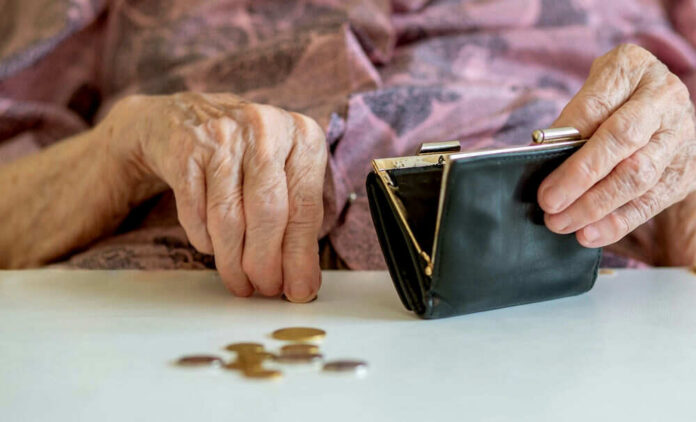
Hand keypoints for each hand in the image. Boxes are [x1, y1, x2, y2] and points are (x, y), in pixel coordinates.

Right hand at [103, 93, 326, 300]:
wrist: (185, 117)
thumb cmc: (245, 153)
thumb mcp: (283, 171)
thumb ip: (297, 218)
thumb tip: (302, 280)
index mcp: (303, 135)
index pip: (306, 208)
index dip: (300, 256)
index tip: (299, 289)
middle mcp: (266, 129)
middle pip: (268, 214)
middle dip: (266, 263)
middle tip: (265, 288)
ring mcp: (223, 136)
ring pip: (229, 218)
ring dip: (233, 261)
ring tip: (240, 281)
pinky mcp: (185, 149)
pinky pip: (195, 212)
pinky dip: (205, 239)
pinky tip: (214, 249)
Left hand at [538, 44, 695, 250]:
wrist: (662, 106)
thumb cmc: (616, 96)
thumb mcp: (592, 89)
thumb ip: (573, 117)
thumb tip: (540, 154)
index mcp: (634, 69)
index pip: (598, 105)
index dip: (569, 135)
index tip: (537, 160)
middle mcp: (665, 100)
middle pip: (623, 142)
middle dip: (580, 176)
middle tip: (548, 202)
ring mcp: (680, 137)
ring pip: (638, 177)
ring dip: (595, 205)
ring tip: (561, 222)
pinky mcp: (684, 172)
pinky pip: (650, 202)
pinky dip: (616, 222)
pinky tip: (589, 233)